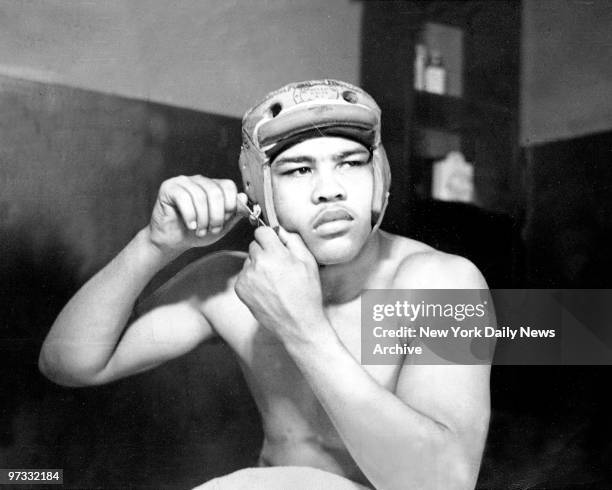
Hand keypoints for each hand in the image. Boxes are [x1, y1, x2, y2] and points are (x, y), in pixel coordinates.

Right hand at [148, 175, 247, 254]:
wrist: (173, 241)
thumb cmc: (196, 232)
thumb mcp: (221, 226)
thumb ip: (234, 213)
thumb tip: (244, 198)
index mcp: (213, 186)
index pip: (228, 186)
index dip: (230, 205)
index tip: (225, 222)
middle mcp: (199, 181)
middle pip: (215, 192)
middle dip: (217, 216)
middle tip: (213, 230)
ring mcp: (183, 182)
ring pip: (200, 197)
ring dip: (203, 219)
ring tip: (200, 231)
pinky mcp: (169, 188)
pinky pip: (183, 198)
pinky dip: (190, 215)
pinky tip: (190, 225)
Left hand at [234, 226, 328, 342]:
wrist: (298, 324)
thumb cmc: (307, 293)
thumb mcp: (308, 262)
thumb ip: (293, 240)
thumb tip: (280, 229)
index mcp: (274, 253)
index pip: (261, 231)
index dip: (270, 236)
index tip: (276, 244)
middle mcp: (257, 263)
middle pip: (254, 245)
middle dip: (265, 251)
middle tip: (279, 266)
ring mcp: (246, 277)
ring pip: (249, 260)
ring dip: (258, 265)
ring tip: (274, 281)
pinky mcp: (240, 289)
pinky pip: (245, 275)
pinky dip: (253, 279)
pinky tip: (267, 290)